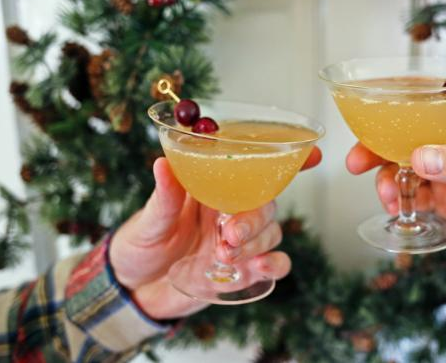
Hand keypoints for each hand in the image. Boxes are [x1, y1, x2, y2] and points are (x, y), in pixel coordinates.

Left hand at [109, 147, 321, 319]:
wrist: (134, 290)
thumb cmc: (140, 246)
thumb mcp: (148, 221)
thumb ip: (164, 198)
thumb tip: (162, 164)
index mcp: (213, 189)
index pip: (252, 171)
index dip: (285, 162)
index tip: (311, 154)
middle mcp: (231, 212)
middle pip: (265, 203)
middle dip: (254, 217)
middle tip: (230, 234)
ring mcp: (240, 242)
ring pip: (272, 232)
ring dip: (256, 242)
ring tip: (224, 254)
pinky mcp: (244, 270)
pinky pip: (275, 264)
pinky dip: (274, 264)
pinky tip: (260, 267)